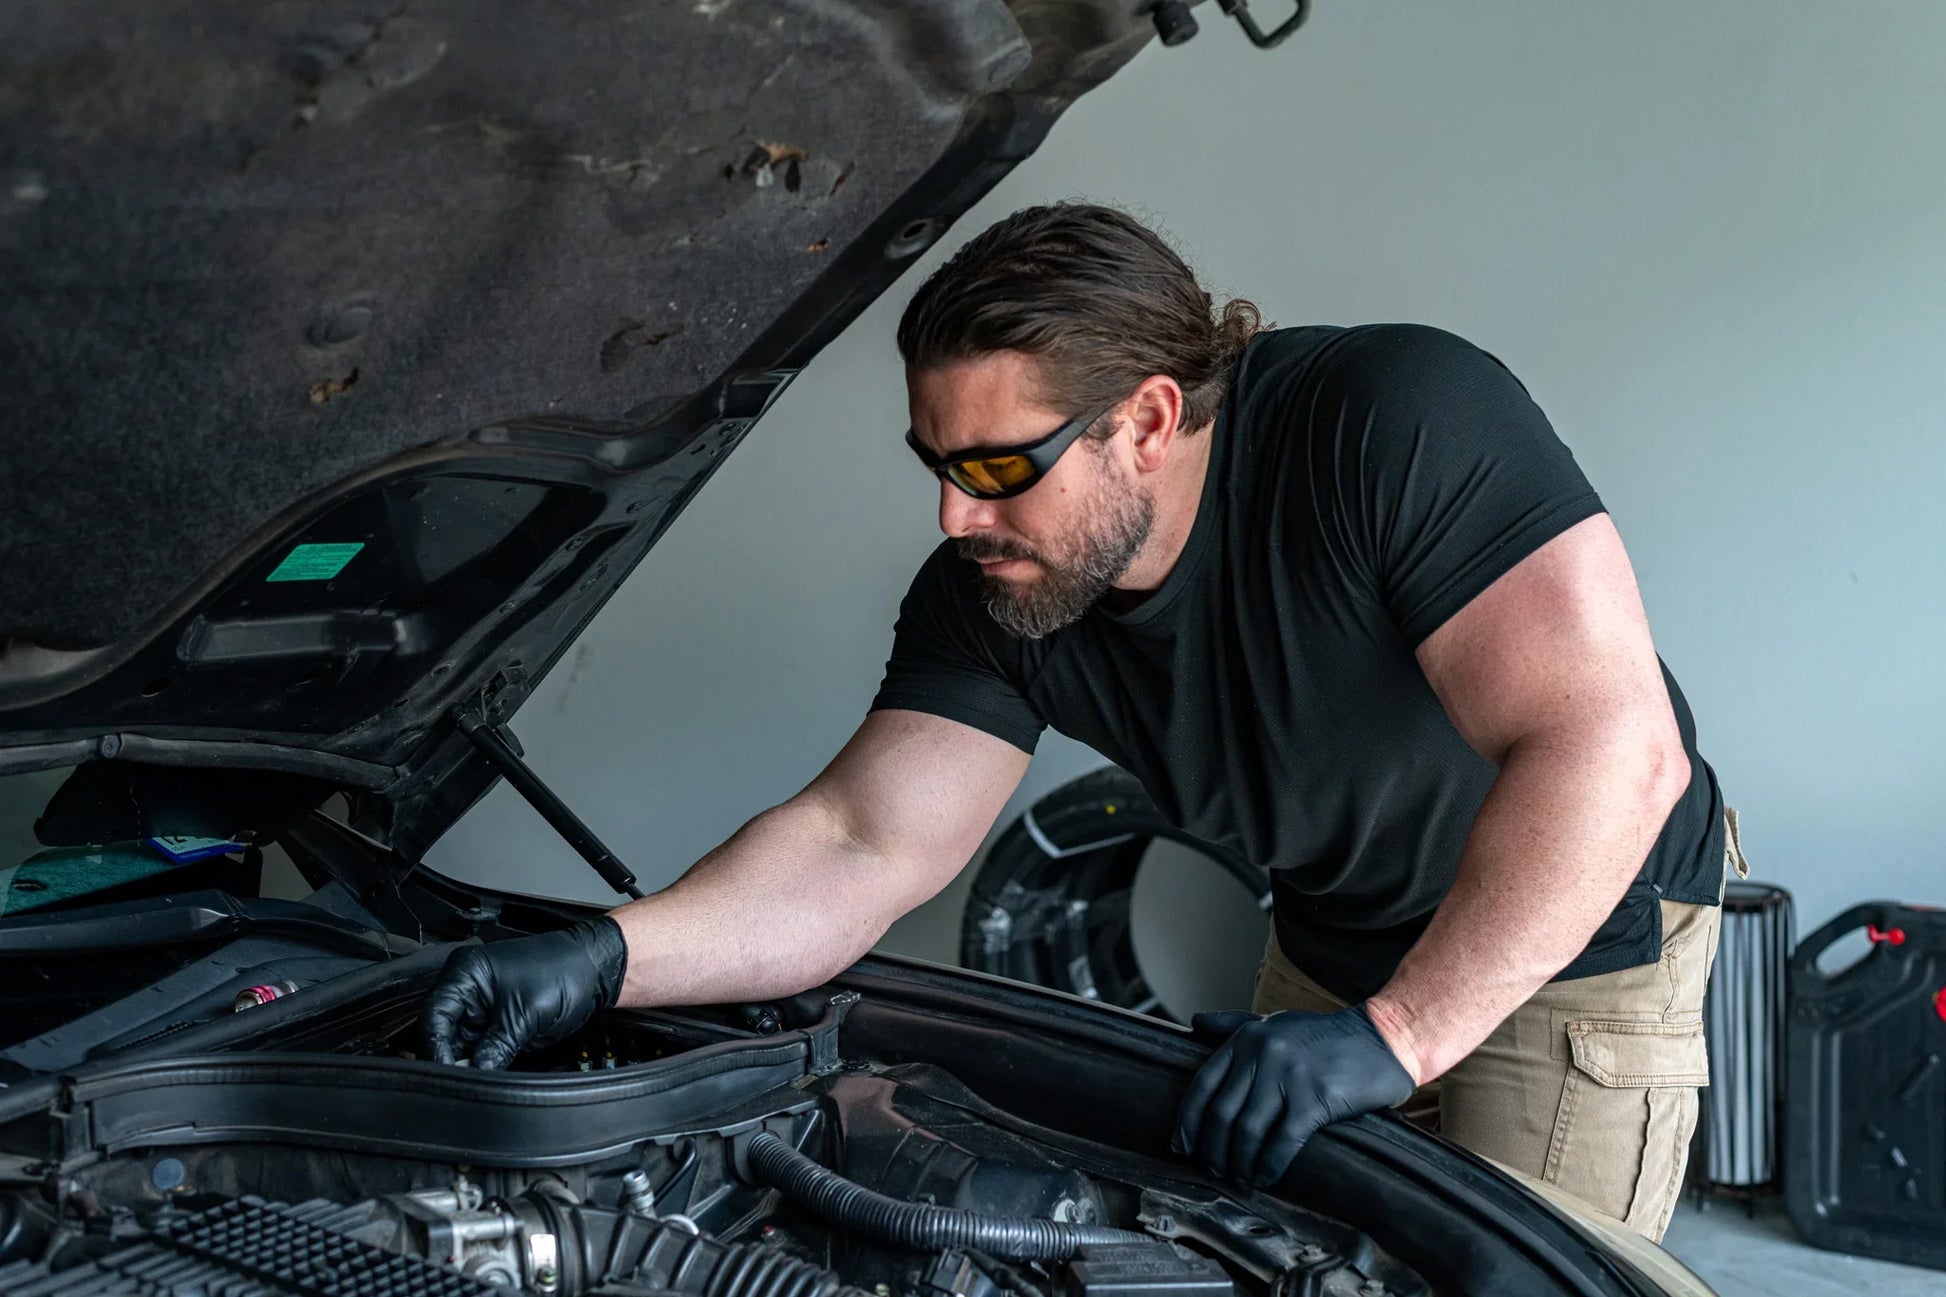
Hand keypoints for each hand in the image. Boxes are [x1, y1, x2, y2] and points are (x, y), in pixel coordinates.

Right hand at [423, 917, 628, 1068]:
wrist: (599, 971)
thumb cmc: (566, 972)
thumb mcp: (525, 1017)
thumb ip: (494, 1049)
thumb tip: (473, 1073)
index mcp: (466, 972)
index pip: (433, 1016)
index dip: (435, 1048)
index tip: (445, 1073)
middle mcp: (470, 987)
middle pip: (443, 1032)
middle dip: (452, 1058)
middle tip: (463, 1080)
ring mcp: (484, 1006)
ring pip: (461, 1044)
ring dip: (469, 1062)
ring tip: (479, 1076)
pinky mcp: (499, 1022)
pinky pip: (482, 1047)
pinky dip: (484, 1060)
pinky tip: (490, 1069)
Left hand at [1173, 1006, 1414, 1186]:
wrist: (1382, 1037)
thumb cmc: (1325, 1036)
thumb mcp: (1275, 1022)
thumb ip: (1234, 1024)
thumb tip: (1195, 1022)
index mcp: (1246, 1039)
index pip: (1202, 1085)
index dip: (1187, 1122)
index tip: (1182, 1146)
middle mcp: (1262, 1054)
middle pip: (1221, 1114)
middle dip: (1212, 1150)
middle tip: (1214, 1170)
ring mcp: (1289, 1076)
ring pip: (1247, 1132)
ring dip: (1238, 1164)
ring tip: (1239, 1179)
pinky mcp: (1316, 1099)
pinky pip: (1281, 1142)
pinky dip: (1268, 1167)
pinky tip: (1264, 1178)